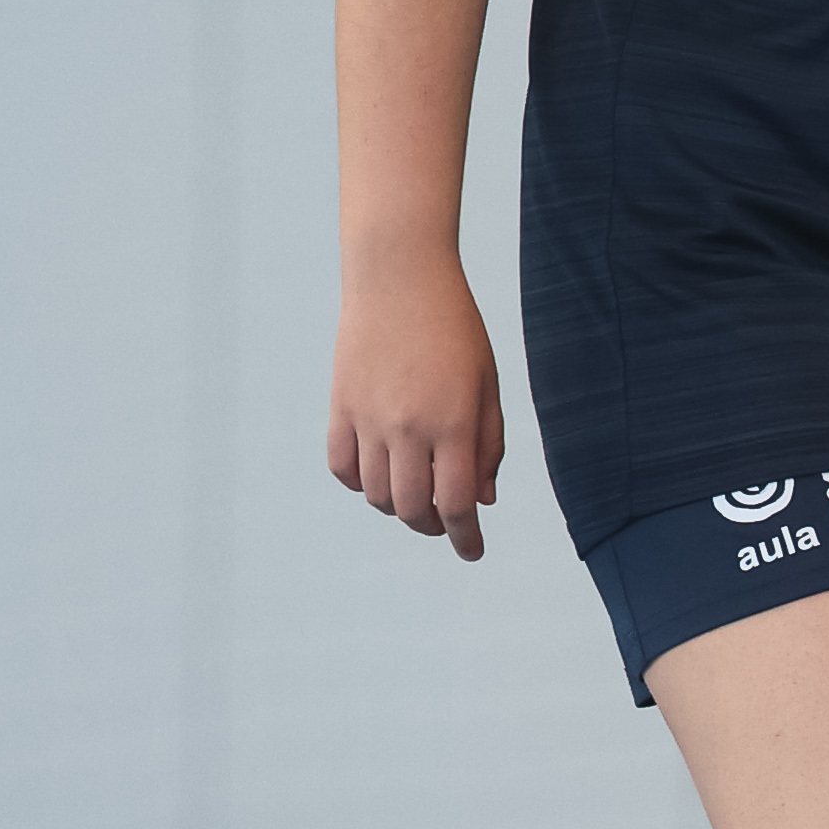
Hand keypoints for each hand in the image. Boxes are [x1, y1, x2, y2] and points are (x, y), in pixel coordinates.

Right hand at [327, 258, 510, 559]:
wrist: (399, 277)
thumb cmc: (454, 328)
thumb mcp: (486, 383)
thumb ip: (488, 444)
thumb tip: (482, 500)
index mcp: (453, 422)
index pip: (457, 503)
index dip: (467, 537)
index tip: (473, 551)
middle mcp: (408, 427)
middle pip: (413, 509)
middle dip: (433, 526)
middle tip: (444, 522)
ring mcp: (368, 418)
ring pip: (376, 494)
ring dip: (398, 506)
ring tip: (415, 493)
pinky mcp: (340, 406)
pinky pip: (343, 467)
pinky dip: (360, 482)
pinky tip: (378, 473)